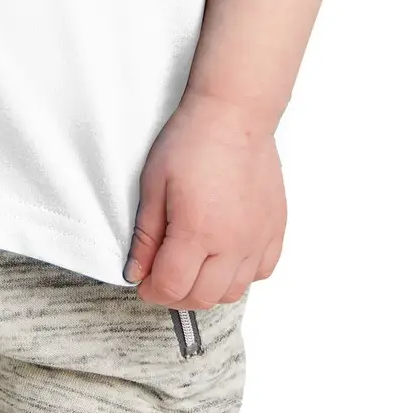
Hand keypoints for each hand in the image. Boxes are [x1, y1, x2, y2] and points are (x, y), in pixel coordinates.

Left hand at [123, 90, 285, 308]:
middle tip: (161, 277)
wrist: (234, 114)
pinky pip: (261, 272)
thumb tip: (136, 272)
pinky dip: (241, 275)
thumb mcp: (153, 184)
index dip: (151, 291)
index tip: (142, 283)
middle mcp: (233, 244)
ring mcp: (258, 239)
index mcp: (198, 232)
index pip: (173, 287)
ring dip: (208, 289)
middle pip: (203, 297)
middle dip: (176, 295)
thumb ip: (146, 235)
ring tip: (191, 267)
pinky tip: (224, 257)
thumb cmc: (190, 141)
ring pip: (234, 291)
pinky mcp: (275, 229)